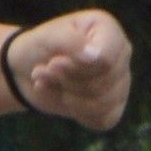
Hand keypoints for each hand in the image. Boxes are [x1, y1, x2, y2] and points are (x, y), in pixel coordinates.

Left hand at [4, 8, 132, 126]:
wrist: (29, 67)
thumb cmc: (41, 46)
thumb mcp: (49, 37)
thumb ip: (71, 42)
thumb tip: (95, 56)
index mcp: (108, 30)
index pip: (106, 58)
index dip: (77, 67)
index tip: (53, 63)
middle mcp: (121, 54)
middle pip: (102, 83)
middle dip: (67, 82)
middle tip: (45, 70)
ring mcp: (121, 81)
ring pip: (102, 104)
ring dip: (67, 97)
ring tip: (48, 83)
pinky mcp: (114, 105)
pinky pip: (103, 120)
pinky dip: (76, 113)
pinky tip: (63, 97)